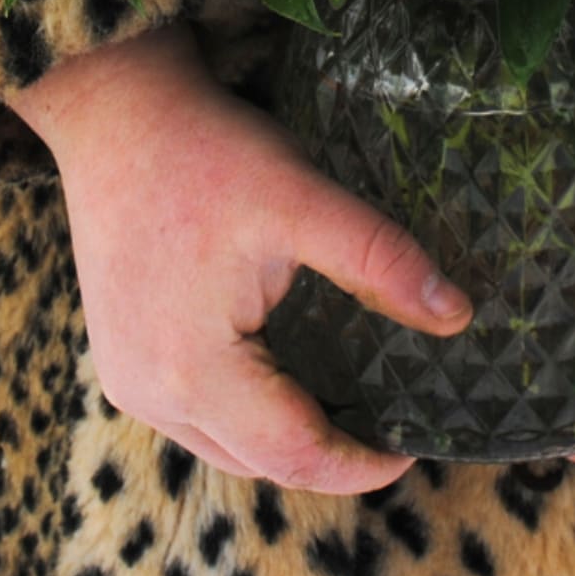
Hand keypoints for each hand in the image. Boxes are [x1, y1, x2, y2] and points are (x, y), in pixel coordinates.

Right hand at [10, 23, 473, 492]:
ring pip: (222, 444)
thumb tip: (456, 315)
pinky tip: (280, 374)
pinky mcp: (120, 356)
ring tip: (345, 404)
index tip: (411, 448)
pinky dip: (244, 411)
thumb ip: (378, 260)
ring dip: (283, 437)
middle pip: (257, 460)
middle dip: (327, 454)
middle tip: (388, 425)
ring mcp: (127, 378)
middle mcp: (150, 392)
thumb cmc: (206, 151)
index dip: (360, 463)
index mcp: (193, 370)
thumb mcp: (301, 197)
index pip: (293, 453)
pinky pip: (193, 413)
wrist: (117, 112)